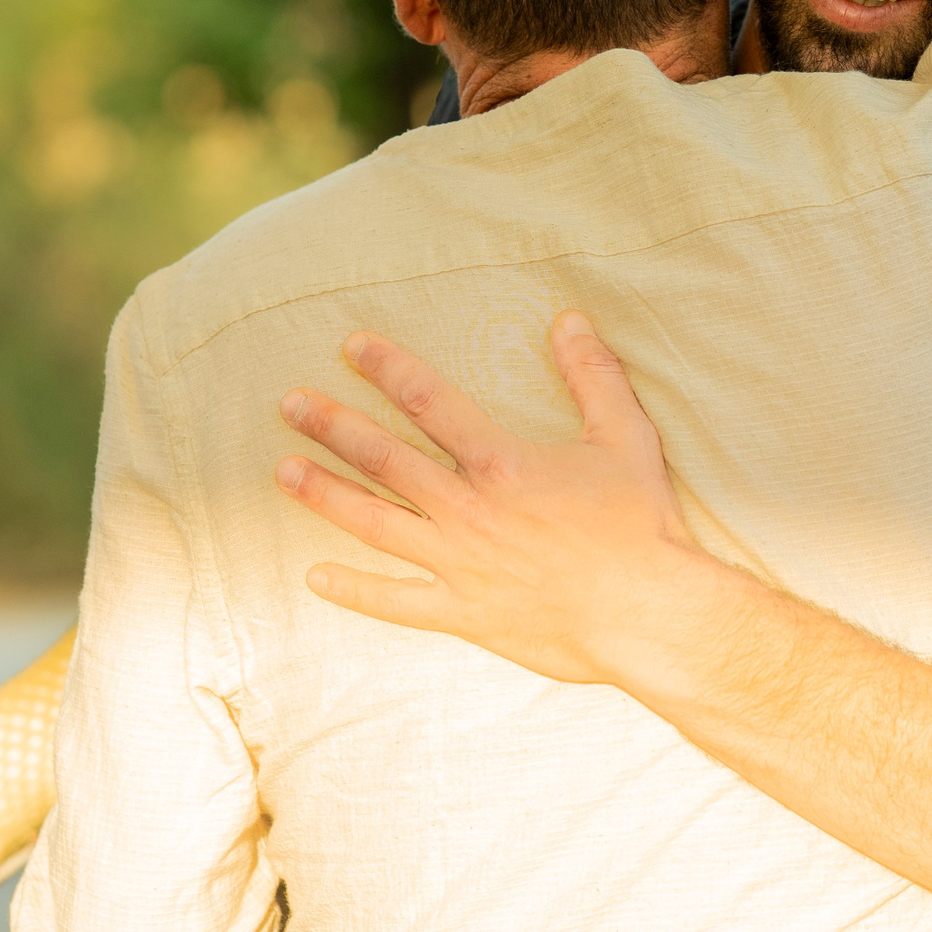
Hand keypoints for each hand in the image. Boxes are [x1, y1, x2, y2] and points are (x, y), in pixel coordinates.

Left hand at [275, 310, 720, 685]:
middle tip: (289, 403)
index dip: (387, 367)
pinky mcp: (464, 612)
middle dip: (333, 426)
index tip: (351, 346)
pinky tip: (315, 576)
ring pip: (376, 523)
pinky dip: (355, 591)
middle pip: (385, 459)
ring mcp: (460, 564)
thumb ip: (593, 374)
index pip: (430, 401)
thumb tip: (569, 318)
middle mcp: (469, 510)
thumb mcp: (625, 436)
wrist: (649, 613)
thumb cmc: (641, 523)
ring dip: (326, 494)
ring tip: (282, 470)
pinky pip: (396, 601)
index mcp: (503, 462)